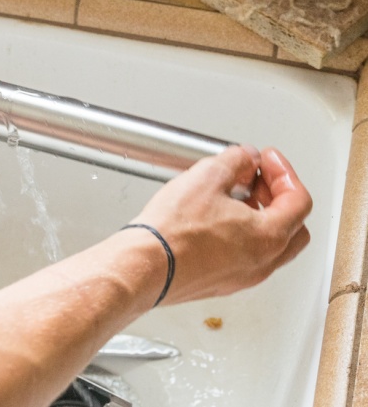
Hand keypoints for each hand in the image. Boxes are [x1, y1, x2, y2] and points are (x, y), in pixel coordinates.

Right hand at [126, 145, 311, 303]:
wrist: (143, 266)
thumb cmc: (172, 232)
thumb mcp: (206, 176)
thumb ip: (235, 160)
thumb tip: (245, 158)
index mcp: (269, 236)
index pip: (298, 200)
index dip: (284, 173)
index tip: (266, 160)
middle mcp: (262, 262)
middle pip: (293, 227)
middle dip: (279, 198)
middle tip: (258, 180)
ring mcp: (241, 277)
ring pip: (270, 246)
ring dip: (260, 219)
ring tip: (234, 198)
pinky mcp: (219, 283)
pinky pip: (245, 259)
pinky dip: (241, 237)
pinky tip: (216, 221)